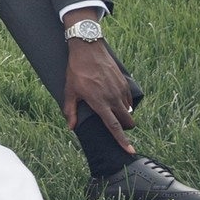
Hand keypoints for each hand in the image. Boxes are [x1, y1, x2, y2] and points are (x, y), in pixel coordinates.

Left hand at [63, 35, 135, 153]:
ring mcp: (120, 89)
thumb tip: (71, 127)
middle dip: (125, 128)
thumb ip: (71, 111)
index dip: (122, 141)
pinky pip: (128, 99)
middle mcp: (113, 98)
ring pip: (129, 110)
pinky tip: (115, 99)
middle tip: (117, 126)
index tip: (130, 151)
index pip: (114, 127)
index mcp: (100, 103)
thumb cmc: (76, 70)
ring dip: (124, 115)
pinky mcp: (124, 81)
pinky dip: (124, 103)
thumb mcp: (70, 91)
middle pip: (127, 121)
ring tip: (112, 109)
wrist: (88, 48)